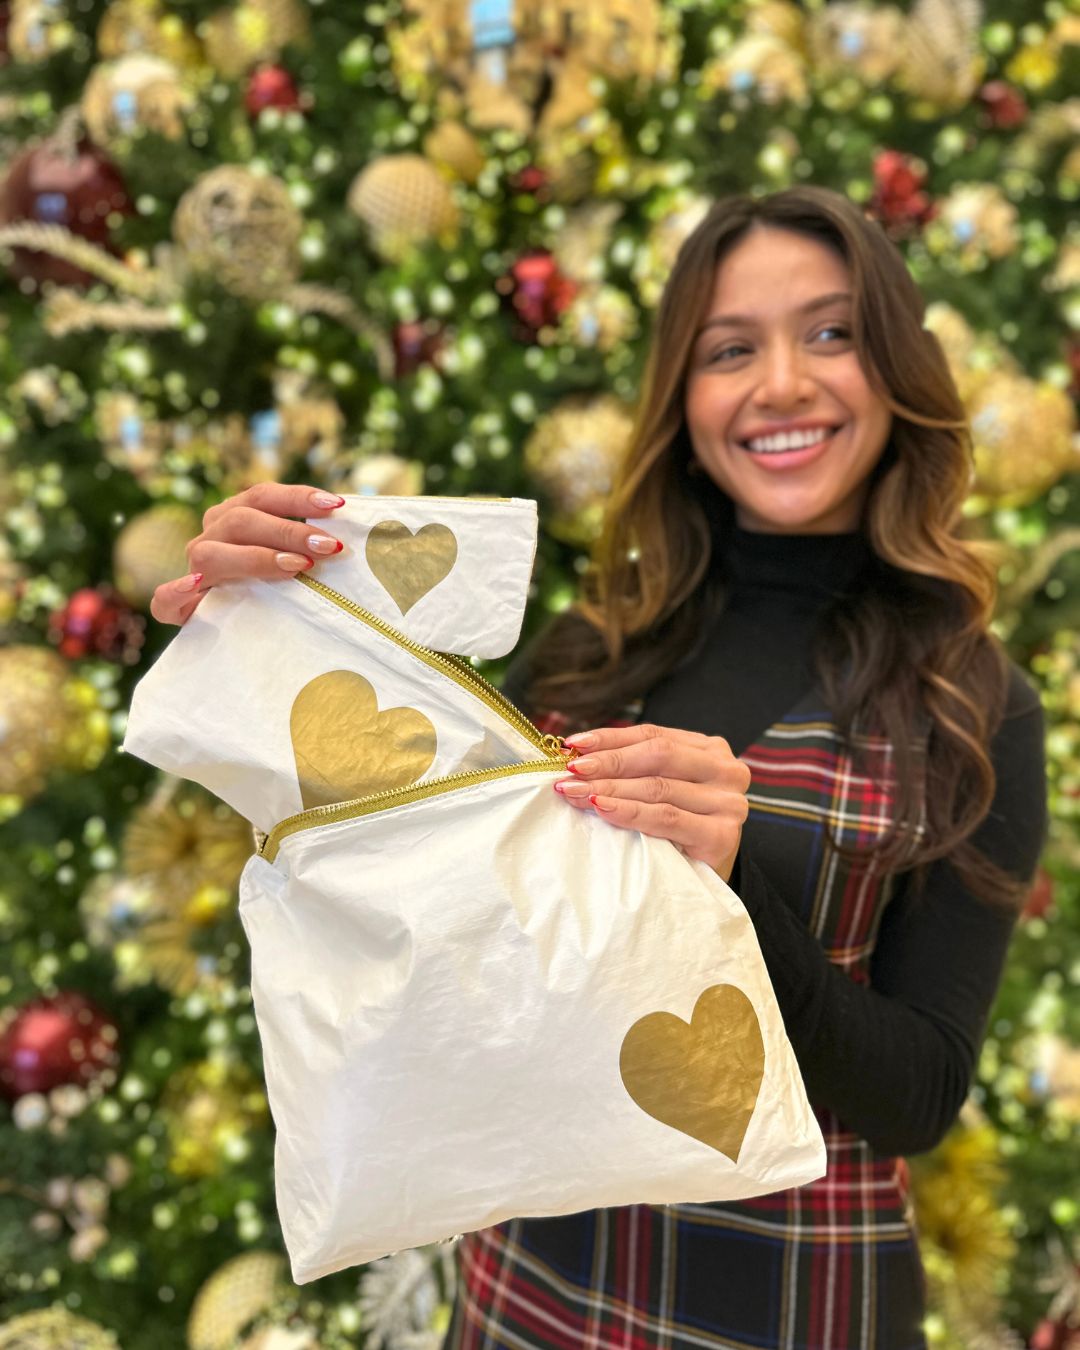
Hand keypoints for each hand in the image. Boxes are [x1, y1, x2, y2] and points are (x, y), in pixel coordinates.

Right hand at [149, 483, 347, 625]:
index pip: (262, 495)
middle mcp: (210, 537)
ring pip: (210, 554)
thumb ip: (307, 544)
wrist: (229, 631)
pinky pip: (166, 598)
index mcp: (232, 517)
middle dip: (289, 531)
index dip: (297, 497)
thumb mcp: (289, 560)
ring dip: (255, 558)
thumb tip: (349, 532)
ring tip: (296, 567)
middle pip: (243, 520)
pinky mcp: (176, 607)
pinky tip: (197, 587)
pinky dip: (178, 591)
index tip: (336, 504)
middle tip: (329, 546)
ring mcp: (190, 570)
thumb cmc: (271, 589)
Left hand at [552, 723, 750, 881]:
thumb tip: (579, 755)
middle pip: (657, 755)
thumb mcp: (664, 789)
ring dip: (609, 788)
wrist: (709, 880)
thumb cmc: (679, 830)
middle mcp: (725, 770)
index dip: (611, 738)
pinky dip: (629, 812)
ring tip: (576, 792)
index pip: (653, 735)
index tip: (574, 745)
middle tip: (570, 771)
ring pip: (657, 787)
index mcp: (710, 750)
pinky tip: (602, 808)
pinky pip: (665, 817)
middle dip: (608, 762)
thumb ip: (637, 769)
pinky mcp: (721, 834)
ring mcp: (728, 802)